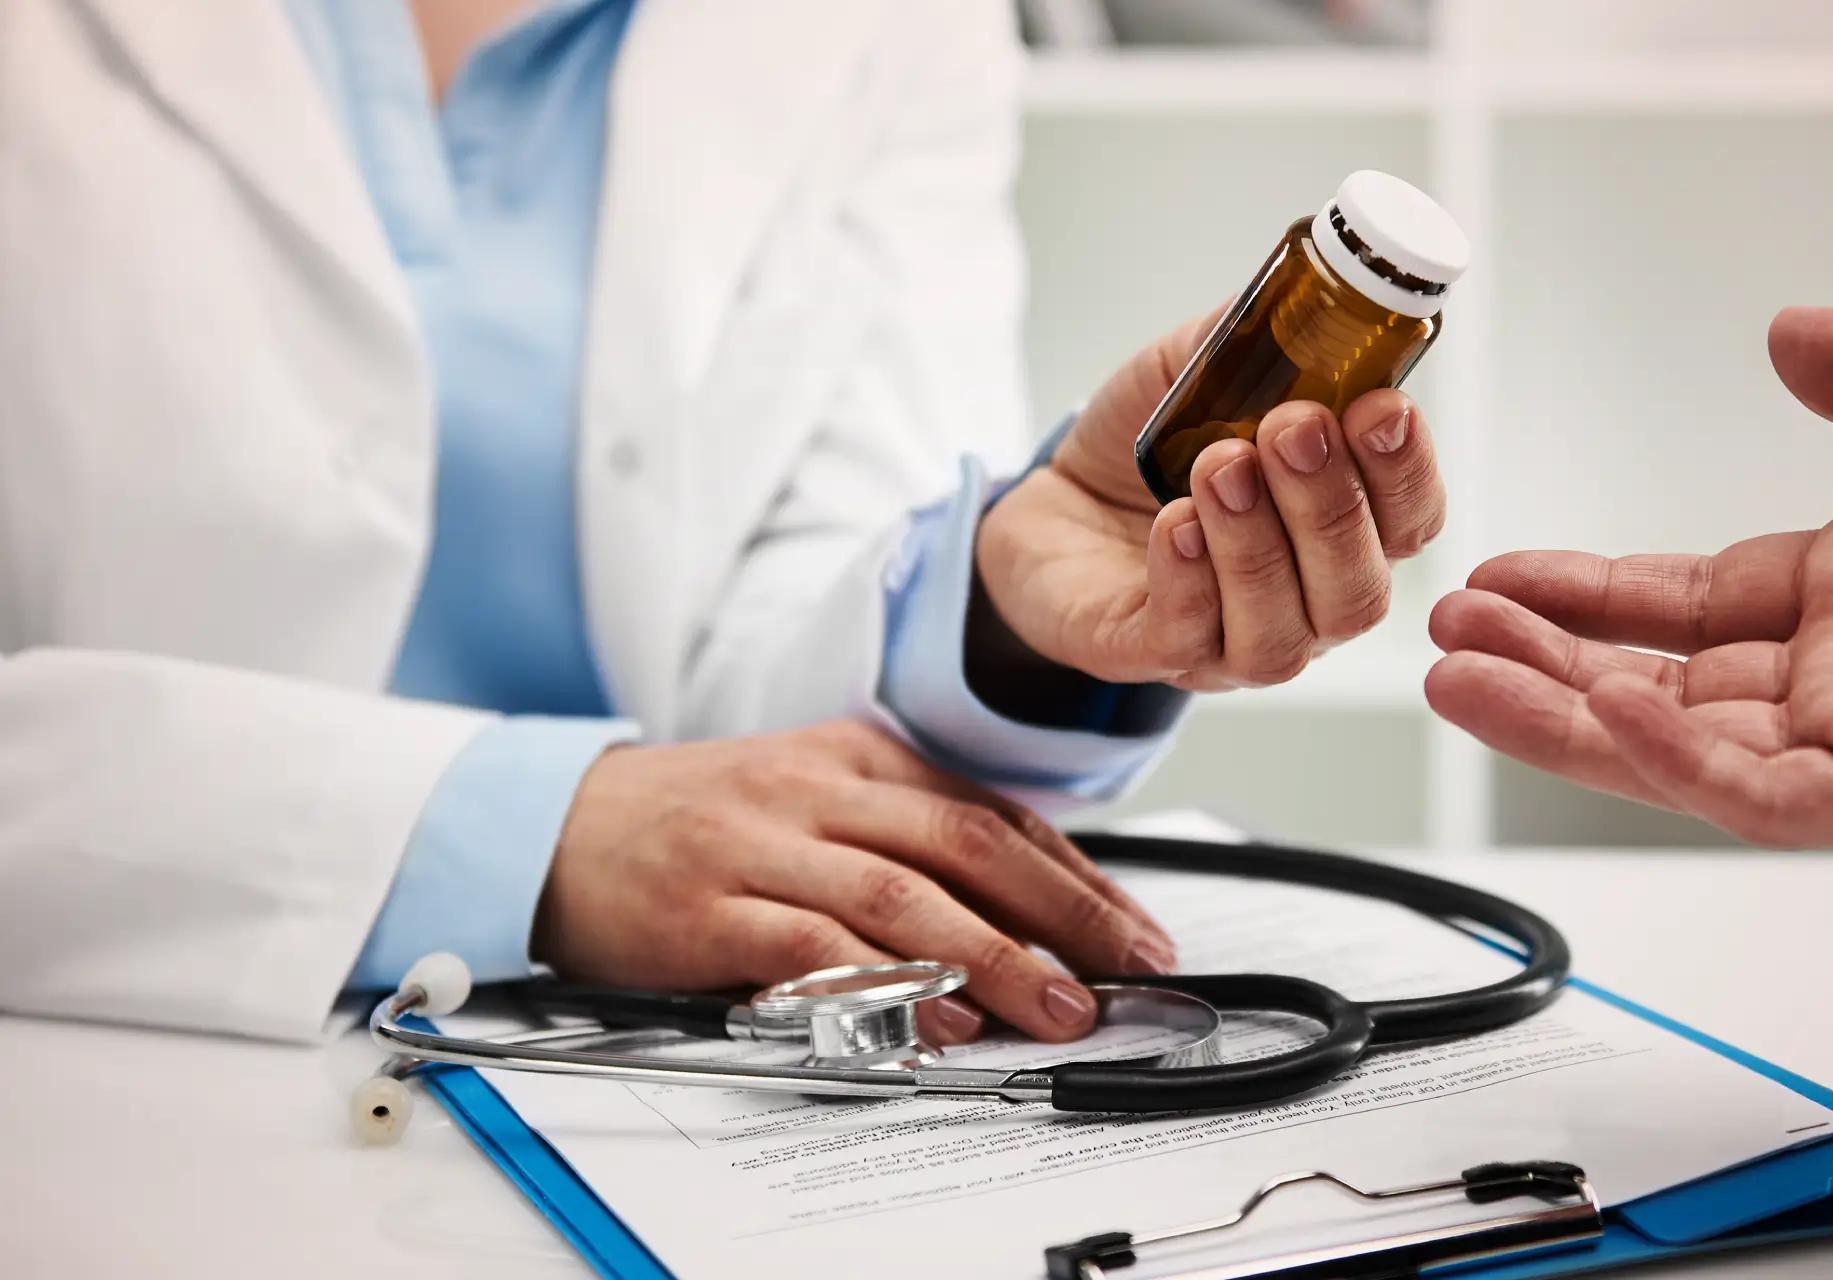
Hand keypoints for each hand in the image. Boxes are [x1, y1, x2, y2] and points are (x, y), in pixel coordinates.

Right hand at [531, 720, 1174, 1041]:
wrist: (547, 823)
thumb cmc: (693, 824)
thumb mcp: (810, 799)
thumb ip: (902, 841)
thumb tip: (1019, 912)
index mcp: (857, 757)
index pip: (993, 813)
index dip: (1077, 875)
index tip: (1134, 931)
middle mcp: (819, 789)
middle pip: (968, 846)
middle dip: (1065, 913)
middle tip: (1128, 969)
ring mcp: (762, 845)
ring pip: (903, 896)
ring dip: (996, 956)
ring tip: (1058, 1007)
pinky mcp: (707, 907)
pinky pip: (811, 947)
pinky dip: (883, 983)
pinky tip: (935, 1017)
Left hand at [977, 311, 1445, 690]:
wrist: (1055, 501)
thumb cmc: (1151, 447)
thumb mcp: (1203, 371)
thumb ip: (1258, 340)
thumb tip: (1307, 293)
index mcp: (1344, 534)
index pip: (1411, 524)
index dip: (1407, 472)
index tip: (1382, 407)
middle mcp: (1305, 603)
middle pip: (1358, 592)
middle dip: (1330, 505)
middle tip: (1292, 428)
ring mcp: (1231, 644)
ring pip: (1281, 632)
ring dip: (1258, 544)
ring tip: (1218, 465)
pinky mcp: (1149, 656)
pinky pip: (1188, 639)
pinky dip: (1189, 579)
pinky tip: (1176, 523)